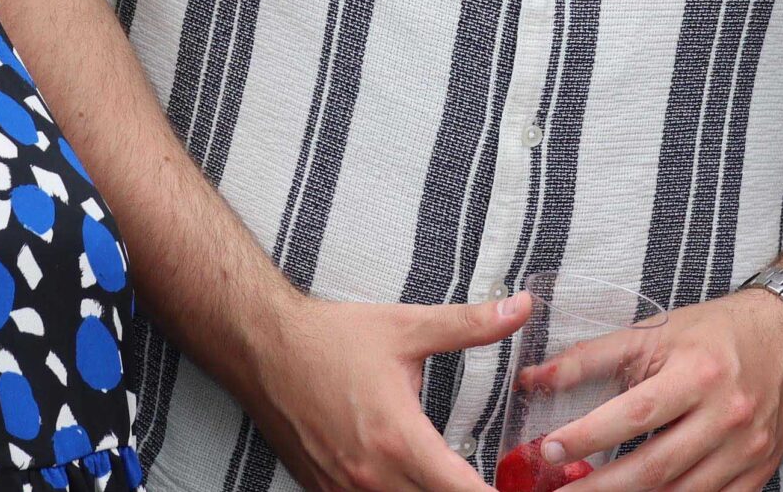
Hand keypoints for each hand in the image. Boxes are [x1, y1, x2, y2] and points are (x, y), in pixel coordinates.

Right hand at [244, 291, 532, 491]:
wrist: (263, 348)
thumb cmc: (330, 338)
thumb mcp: (407, 327)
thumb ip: (469, 325)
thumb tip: (520, 309)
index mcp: (398, 439)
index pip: (461, 490)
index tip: (518, 490)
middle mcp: (371, 475)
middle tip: (491, 482)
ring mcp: (344, 489)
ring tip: (452, 481)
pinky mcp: (324, 490)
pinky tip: (409, 482)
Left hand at [513, 289, 782, 491]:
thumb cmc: (714, 333)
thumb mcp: (655, 332)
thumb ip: (592, 357)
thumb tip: (534, 379)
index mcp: (698, 373)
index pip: (634, 414)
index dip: (588, 436)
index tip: (548, 450)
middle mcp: (725, 416)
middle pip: (654, 466)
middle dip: (600, 486)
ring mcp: (745, 450)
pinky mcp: (757, 473)